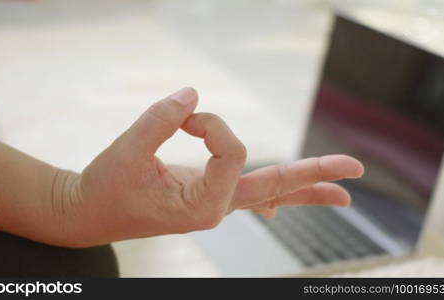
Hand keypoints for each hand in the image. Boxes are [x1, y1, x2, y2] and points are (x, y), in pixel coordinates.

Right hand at [49, 87, 363, 246]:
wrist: (87, 213)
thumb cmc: (104, 188)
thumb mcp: (128, 151)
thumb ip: (161, 119)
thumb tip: (194, 94)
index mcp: (201, 205)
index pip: (231, 152)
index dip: (211, 124)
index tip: (184, 115)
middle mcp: (213, 208)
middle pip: (274, 188)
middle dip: (314, 176)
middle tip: (356, 170)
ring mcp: (212, 203)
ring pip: (267, 194)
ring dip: (302, 188)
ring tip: (341, 192)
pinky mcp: (204, 195)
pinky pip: (247, 194)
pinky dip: (271, 194)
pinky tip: (285, 204)